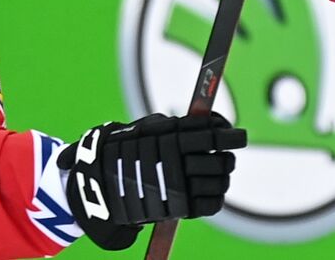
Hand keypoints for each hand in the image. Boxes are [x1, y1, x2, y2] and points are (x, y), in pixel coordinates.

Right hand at [58, 113, 245, 250]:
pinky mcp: (176, 209)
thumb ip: (176, 126)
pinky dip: (215, 198)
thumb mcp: (145, 129)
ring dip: (222, 178)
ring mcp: (176, 186)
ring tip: (218, 176)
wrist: (96, 185)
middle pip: (220, 160)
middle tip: (226, 158)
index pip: (212, 135)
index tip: (237, 136)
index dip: (230, 135)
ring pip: (218, 181)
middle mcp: (175, 161)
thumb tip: (212, 125)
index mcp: (170, 137)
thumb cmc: (124, 150)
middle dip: (227, 159)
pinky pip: (210, 205)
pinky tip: (211, 193)